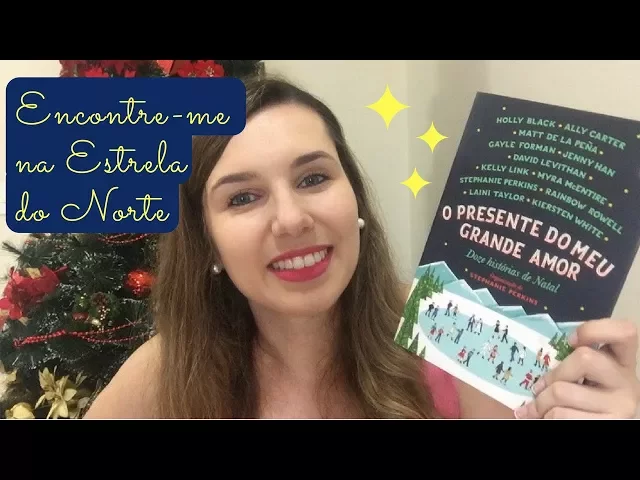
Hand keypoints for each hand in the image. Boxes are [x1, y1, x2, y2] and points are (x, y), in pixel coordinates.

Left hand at [514, 318, 639, 418]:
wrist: (595, 429)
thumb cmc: (580, 399)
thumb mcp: (582, 376)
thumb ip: (571, 362)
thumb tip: (535, 358)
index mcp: (620, 361)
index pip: (623, 331)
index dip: (594, 329)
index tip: (571, 341)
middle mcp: (627, 380)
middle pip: (584, 358)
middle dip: (552, 375)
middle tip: (540, 388)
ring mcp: (622, 404)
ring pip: (563, 391)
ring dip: (541, 401)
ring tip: (538, 408)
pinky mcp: (609, 424)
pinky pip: (561, 414)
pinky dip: (545, 417)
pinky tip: (547, 418)